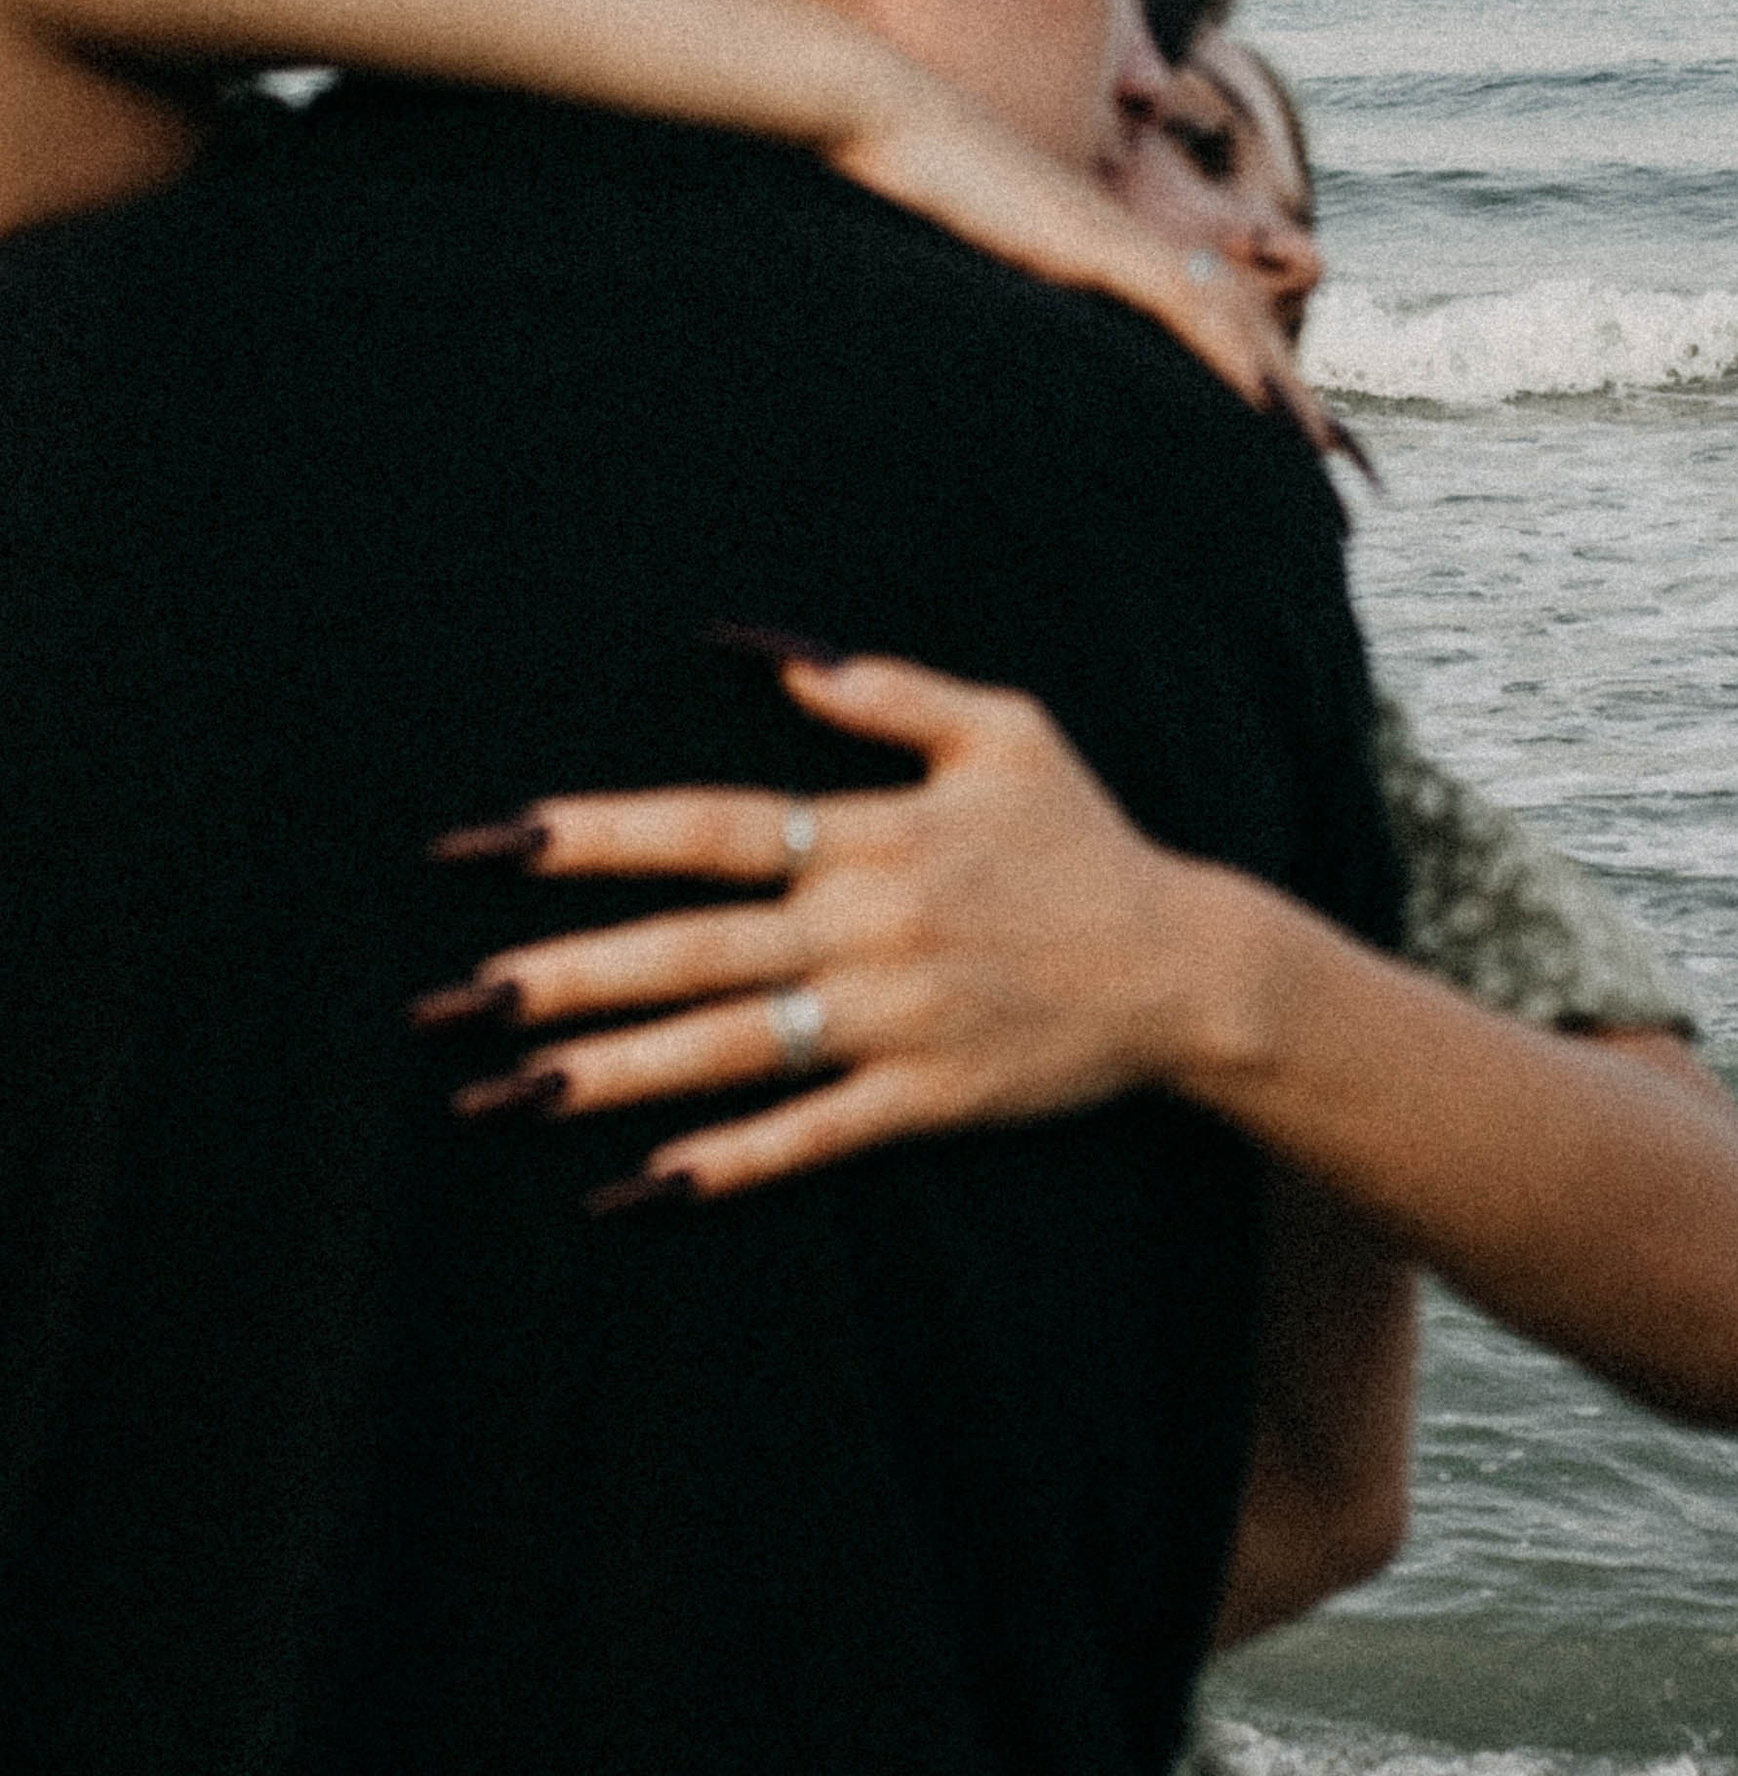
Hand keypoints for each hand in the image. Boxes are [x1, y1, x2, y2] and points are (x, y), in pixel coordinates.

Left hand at [418, 653, 1221, 1206]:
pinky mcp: (924, 1100)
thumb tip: (766, 650)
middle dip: (564, 973)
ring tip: (509, 1089)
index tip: (495, 841)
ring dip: (614, 1070)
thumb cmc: (1086, 839)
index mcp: (872, 835)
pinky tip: (642, 1184)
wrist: (1182, 966)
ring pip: (728, 1047)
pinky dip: (728, 1161)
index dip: (597, 834)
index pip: (707, 829)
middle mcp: (866, 928)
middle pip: (691, 950)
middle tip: (457, 999)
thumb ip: (885, 691)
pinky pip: (809, 1136)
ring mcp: (891, 1022)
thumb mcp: (1004, 730)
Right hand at [833, 110, 1331, 448]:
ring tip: (1318, 447)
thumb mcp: (968, 266)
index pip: (1197, 316)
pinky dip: (1222, 351)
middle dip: (1286, 393)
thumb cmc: (915, 191)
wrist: (886, 124)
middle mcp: (1125, 243)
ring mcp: (1114, 238)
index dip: (1243, 372)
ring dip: (1276, 385)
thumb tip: (1007, 357)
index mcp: (1104, 253)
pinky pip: (1178, 300)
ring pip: (1222, 316)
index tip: (1276, 432)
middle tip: (1332, 457)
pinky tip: (1257, 398)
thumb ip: (1002, 301)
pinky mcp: (1092, 240)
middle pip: (1231, 321)